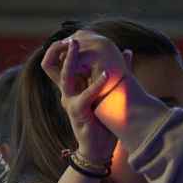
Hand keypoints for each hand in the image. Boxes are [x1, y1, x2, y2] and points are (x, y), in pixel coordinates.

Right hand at [41, 32, 128, 162]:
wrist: (99, 147)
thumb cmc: (104, 120)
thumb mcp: (109, 91)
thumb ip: (117, 71)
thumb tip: (128, 50)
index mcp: (74, 86)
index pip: (61, 62)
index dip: (67, 48)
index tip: (80, 35)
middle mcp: (68, 92)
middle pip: (54, 65)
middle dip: (61, 49)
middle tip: (73, 36)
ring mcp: (70, 101)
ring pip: (64, 75)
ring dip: (71, 59)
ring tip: (77, 45)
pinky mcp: (77, 111)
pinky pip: (84, 95)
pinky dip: (96, 84)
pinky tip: (107, 75)